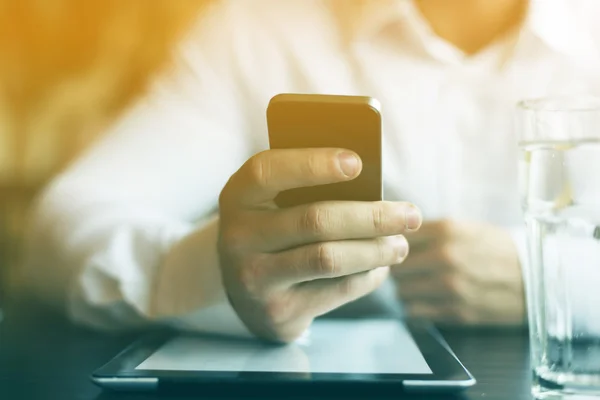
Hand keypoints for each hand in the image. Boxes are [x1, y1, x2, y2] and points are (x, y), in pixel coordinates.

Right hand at [218, 148, 421, 341]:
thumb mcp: (272, 204)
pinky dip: (367, 277)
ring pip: (328, 259)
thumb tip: (372, 186)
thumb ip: (305, 189)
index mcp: (238, 196)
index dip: (312, 164)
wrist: (244, 290)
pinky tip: (380, 266)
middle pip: (314, 220)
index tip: (357, 162)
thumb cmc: (273, 230)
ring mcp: (255, 278)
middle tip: (411, 215)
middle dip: (372, 216)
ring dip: (375, 250)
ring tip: (401, 244)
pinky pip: (336, 291)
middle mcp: (239, 237)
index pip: (268, 171)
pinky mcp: (278, 311)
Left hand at [393, 220, 524, 325]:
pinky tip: (425, 301)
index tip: (396, 251)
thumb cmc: (497, 250)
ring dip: (406, 290)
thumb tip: (394, 236)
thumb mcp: (466, 227)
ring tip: (417, 286)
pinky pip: (415, 312)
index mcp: (446, 230)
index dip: (394, 246)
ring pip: (402, 291)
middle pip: (396, 267)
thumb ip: (430, 231)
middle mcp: (445, 257)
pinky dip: (415, 307)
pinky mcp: (455, 312)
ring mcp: (450, 286)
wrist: (535, 279)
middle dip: (398, 270)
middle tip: (406, 271)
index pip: (397, 238)